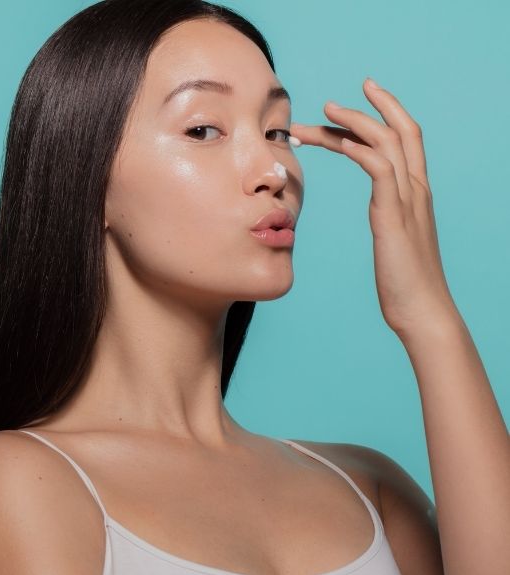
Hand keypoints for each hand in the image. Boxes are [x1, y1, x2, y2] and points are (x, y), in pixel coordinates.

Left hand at [290, 78, 456, 338]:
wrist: (421, 310)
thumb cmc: (404, 282)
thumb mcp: (394, 240)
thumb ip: (389, 219)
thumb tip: (380, 215)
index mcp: (415, 193)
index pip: (404, 139)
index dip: (384, 113)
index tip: (358, 96)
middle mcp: (416, 190)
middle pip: (399, 130)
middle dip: (368, 108)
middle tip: (329, 100)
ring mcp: (408, 201)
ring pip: (386, 143)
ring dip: (352, 124)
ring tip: (321, 113)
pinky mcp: (394, 217)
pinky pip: (381, 171)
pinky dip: (361, 151)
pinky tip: (339, 143)